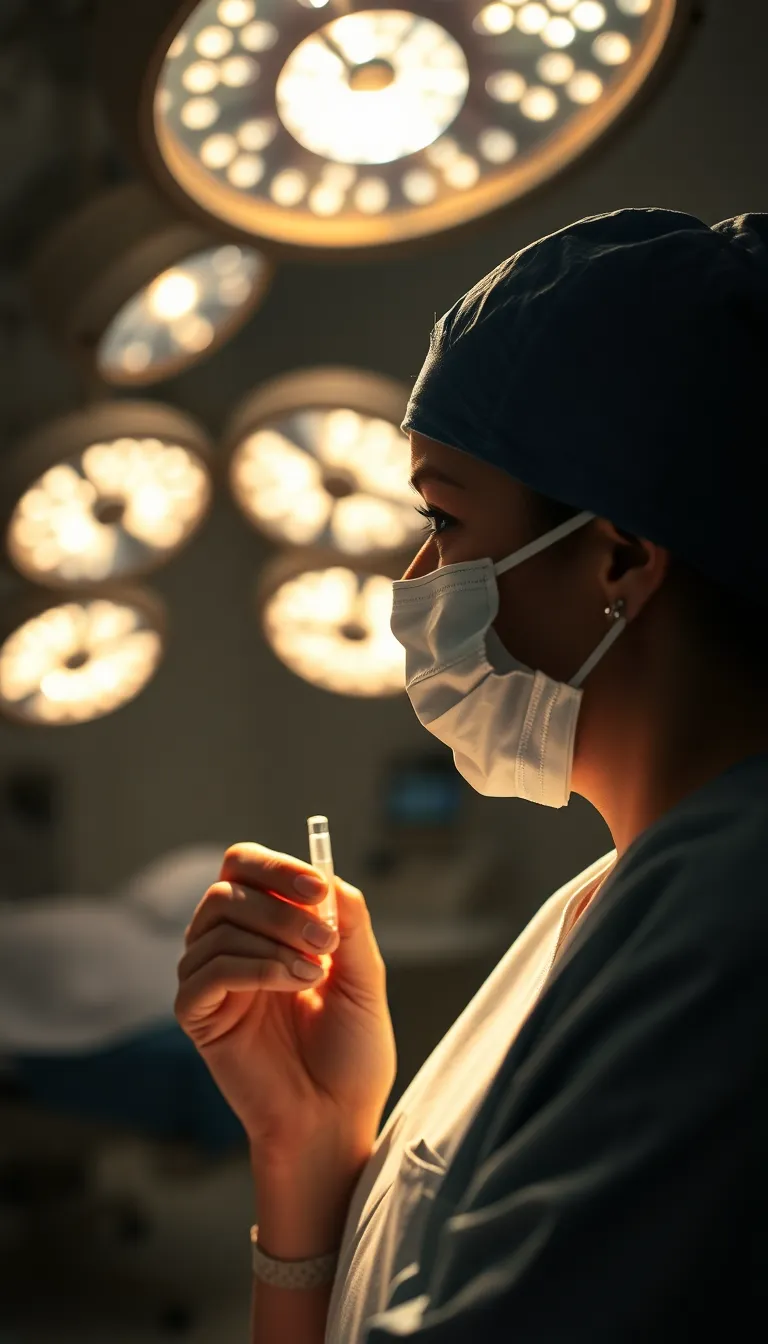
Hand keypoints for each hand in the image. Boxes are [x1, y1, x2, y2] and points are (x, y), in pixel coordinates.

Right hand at [175, 843, 396, 1158]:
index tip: (319, 888)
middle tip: (326, 942)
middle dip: (281, 905)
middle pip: (227, 888)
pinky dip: (254, 967)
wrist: (335, 1119)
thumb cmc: (350, 1053)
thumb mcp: (364, 979)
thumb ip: (351, 926)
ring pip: (218, 922)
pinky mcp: (196, 1014)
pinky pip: (207, 970)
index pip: (246, 866)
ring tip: (314, 975)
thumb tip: (333, 878)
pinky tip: (289, 986)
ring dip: (275, 938)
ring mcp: (209, 980)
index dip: (277, 867)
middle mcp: (230, 945)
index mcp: (266, 927)